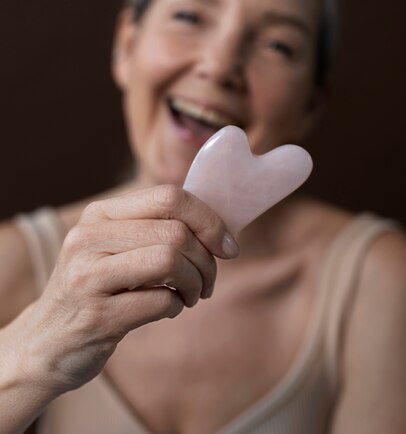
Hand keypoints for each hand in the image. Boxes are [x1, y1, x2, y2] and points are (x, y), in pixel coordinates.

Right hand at [16, 185, 238, 394]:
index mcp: (100, 215)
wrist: (45, 341)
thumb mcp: (114, 248)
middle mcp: (89, 238)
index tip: (227, 246)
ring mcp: (88, 276)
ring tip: (192, 295)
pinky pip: (160, 302)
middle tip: (208, 281)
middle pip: (175, 232)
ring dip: (195, 283)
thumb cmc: (96, 290)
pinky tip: (168, 309)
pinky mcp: (96, 316)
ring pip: (170, 261)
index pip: (169, 197)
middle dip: (207, 260)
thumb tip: (218, 226)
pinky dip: (177, 307)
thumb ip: (154, 229)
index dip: (209, 220)